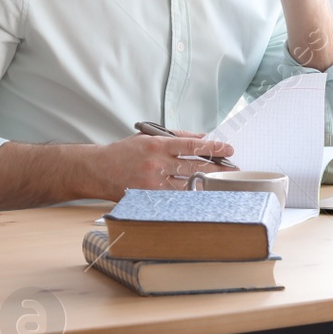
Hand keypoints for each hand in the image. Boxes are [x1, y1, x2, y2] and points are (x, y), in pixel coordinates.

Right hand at [90, 130, 234, 200]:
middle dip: (217, 169)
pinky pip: (174, 198)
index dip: (214, 148)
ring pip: (187, 185)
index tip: (229, 150)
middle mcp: (156, 164)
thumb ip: (176, 136)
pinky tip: (202, 196)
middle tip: (234, 170)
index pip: (192, 146)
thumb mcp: (148, 136)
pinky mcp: (148, 197)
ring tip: (223, 184)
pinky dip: (189, 196)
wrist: (98, 169)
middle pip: (194, 167)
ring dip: (207, 185)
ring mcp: (152, 183)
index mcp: (157, 145)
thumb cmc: (124, 152)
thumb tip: (202, 137)